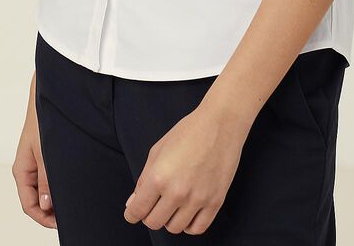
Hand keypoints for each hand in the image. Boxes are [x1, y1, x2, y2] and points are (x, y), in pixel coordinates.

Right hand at [12, 75, 56, 229]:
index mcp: (22, 170)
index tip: (61, 223)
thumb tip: (46, 206)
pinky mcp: (44, 156)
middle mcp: (27, 169)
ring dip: (55, 197)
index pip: (29, 205)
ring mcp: (35, 163)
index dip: (43, 218)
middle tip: (70, 214)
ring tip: (72, 200)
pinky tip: (69, 185)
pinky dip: (57, 185)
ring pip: (43, 190)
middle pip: (35, 201)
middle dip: (50, 211)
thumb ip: (45, 180)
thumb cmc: (43, 119)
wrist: (48, 95)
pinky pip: (48, 178)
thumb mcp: (46, 153)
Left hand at [123, 100, 250, 235]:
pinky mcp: (215, 202)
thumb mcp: (158, 150)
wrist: (221, 124)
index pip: (138, 211)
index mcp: (159, 177)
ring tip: (173, 204)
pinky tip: (187, 212)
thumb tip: (133, 203)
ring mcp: (197, 199)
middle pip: (154, 223)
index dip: (132, 213)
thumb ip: (143, 178)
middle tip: (154, 204)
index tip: (133, 212)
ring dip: (169, 219)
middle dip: (149, 215)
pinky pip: (197, 229)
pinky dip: (188, 225)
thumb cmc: (189, 132)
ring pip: (174, 228)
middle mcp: (177, 192)